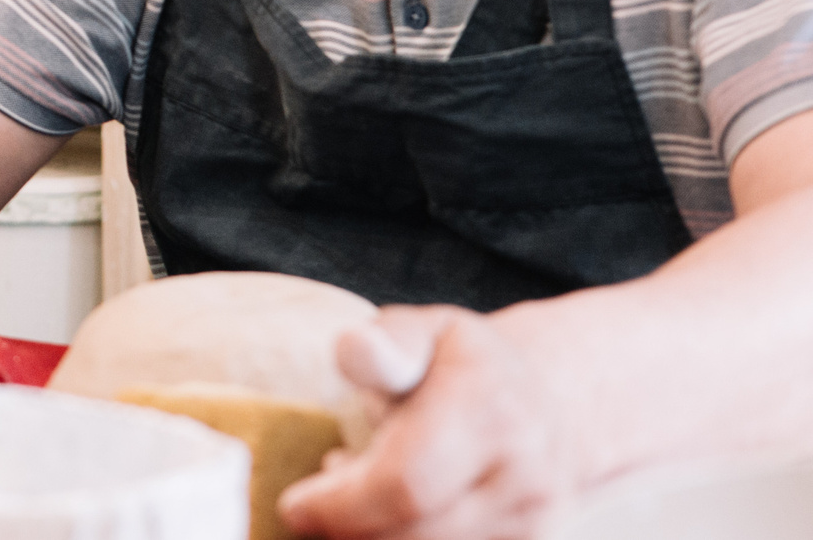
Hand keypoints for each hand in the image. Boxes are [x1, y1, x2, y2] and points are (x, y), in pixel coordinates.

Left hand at [278, 307, 583, 539]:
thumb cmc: (467, 364)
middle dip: (348, 525)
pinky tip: (387, 513)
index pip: (405, 481)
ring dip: (374, 534)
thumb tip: (353, 348)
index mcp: (489, 407)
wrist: (557, 403)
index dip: (341, 504)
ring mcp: (535, 519)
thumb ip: (388, 340)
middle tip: (311, 503)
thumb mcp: (427, 331)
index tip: (294, 503)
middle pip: (414, 529)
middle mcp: (525, 471)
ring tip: (352, 492)